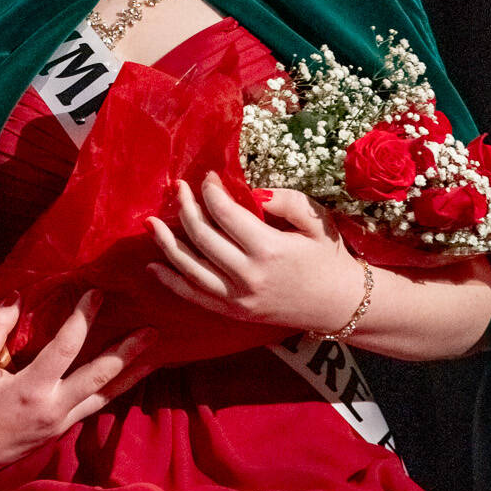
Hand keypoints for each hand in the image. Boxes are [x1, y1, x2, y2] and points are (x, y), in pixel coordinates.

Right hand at [0, 291, 154, 478]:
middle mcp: (54, 408)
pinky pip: (94, 406)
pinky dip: (113, 390)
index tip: (97, 293)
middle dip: (127, 352)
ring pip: (105, 397)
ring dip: (131, 375)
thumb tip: (17, 297)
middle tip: (151, 331)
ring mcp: (61, 422)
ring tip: (155, 356)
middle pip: (100, 376)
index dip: (83, 318)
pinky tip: (126, 378)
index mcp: (32, 390)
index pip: (66, 347)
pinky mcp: (61, 429)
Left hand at [147, 174, 368, 335]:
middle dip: (185, 207)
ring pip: (190, 267)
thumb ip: (285, 201)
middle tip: (177, 188)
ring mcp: (238, 298)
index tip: (207, 177)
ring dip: (167, 242)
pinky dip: (171, 281)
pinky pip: (194, 296)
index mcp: (269, 249)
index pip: (225, 214)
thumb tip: (252, 192)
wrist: (340, 304)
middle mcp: (248, 275)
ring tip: (150, 221)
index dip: (210, 191)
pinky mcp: (233, 313)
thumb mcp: (315, 220)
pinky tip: (153, 265)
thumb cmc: (329, 256)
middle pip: (202, 236)